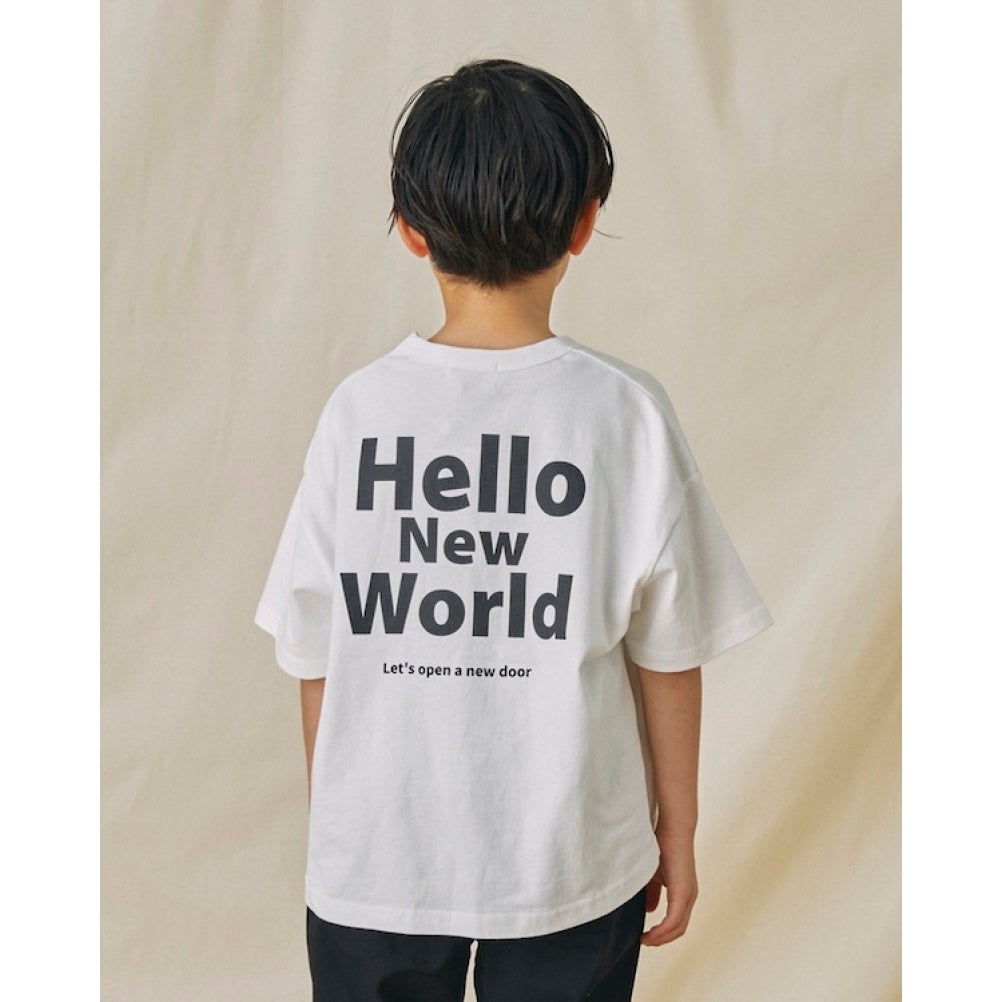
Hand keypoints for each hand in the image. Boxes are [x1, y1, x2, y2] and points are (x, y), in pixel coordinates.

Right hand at [640, 829, 697, 946]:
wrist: (672, 829)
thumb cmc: (662, 847)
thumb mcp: (653, 875)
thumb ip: (652, 893)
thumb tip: (650, 911)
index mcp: (684, 893)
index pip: (676, 922)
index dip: (662, 932)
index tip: (645, 937)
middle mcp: (689, 897)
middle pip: (678, 930)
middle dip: (661, 939)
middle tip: (644, 942)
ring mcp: (688, 896)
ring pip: (677, 928)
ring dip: (660, 938)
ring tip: (644, 940)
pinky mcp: (683, 893)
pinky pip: (673, 921)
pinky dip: (662, 930)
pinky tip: (650, 933)